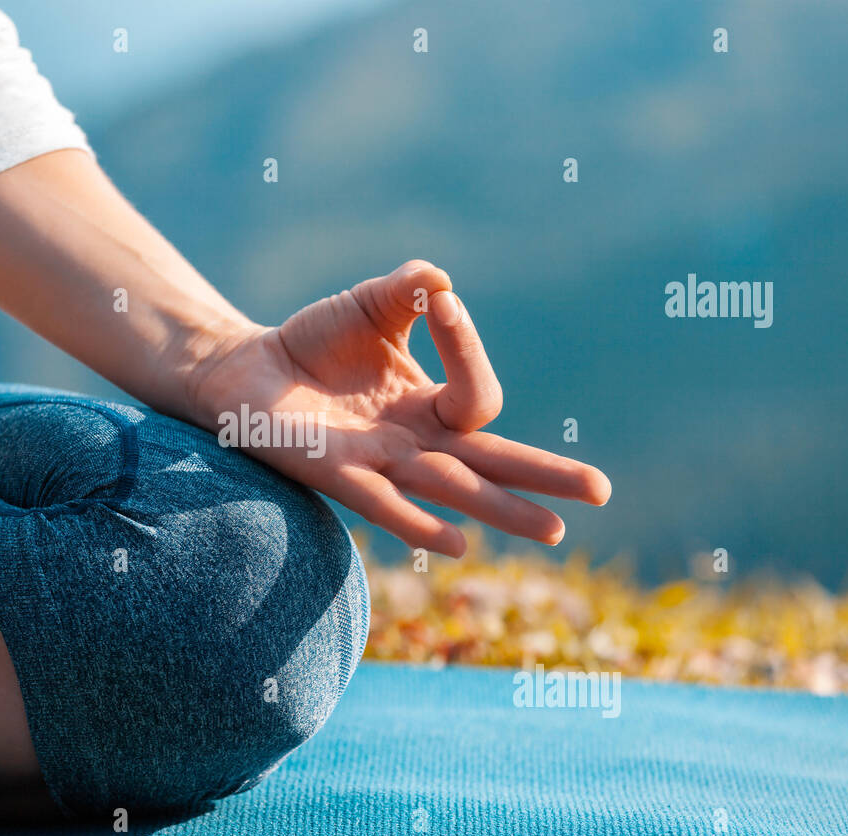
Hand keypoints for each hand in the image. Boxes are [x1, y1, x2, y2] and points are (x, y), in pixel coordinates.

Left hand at [190, 260, 610, 556]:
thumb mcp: (369, 306)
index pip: (478, 396)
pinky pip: (384, 503)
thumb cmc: (312, 344)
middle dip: (546, 477)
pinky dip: (418, 522)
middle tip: (601, 491)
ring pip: (452, 490)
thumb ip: (407, 290)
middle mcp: (414, 444)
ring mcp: (380, 464)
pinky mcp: (335, 475)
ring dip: (501, 509)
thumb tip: (440, 281)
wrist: (246, 369)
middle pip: (493, 464)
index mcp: (429, 408)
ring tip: (553, 529)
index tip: (439, 302)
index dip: (468, 345)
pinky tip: (456, 542)